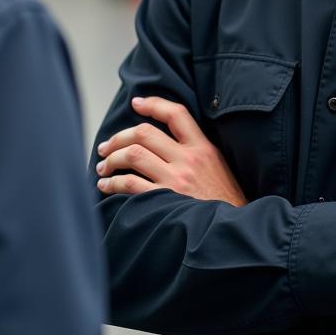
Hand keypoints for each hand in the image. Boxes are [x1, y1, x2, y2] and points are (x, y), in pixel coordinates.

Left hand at [96, 96, 246, 206]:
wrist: (233, 231)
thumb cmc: (223, 201)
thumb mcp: (217, 167)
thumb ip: (195, 151)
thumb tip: (163, 141)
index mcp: (203, 148)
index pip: (176, 114)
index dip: (153, 104)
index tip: (136, 103)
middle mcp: (188, 160)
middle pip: (145, 133)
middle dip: (119, 137)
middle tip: (106, 146)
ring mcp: (176, 181)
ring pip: (133, 155)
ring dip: (111, 159)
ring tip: (103, 167)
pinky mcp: (165, 202)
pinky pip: (130, 185)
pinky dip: (112, 183)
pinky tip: (106, 186)